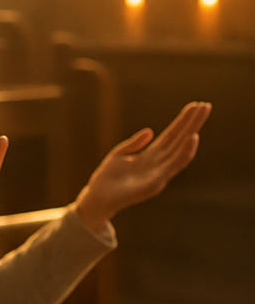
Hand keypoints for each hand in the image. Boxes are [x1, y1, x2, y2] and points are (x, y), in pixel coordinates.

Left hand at [74, 101, 210, 231]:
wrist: (97, 198)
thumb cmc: (107, 179)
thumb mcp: (119, 155)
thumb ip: (134, 143)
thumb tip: (151, 131)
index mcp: (151, 156)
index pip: (171, 135)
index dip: (182, 121)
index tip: (194, 105)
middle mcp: (159, 163)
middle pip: (179, 139)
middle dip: (192, 123)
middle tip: (206, 105)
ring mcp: (159, 173)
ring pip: (181, 150)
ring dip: (192, 133)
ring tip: (201, 116)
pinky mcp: (155, 183)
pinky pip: (173, 165)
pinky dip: (185, 151)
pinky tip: (192, 138)